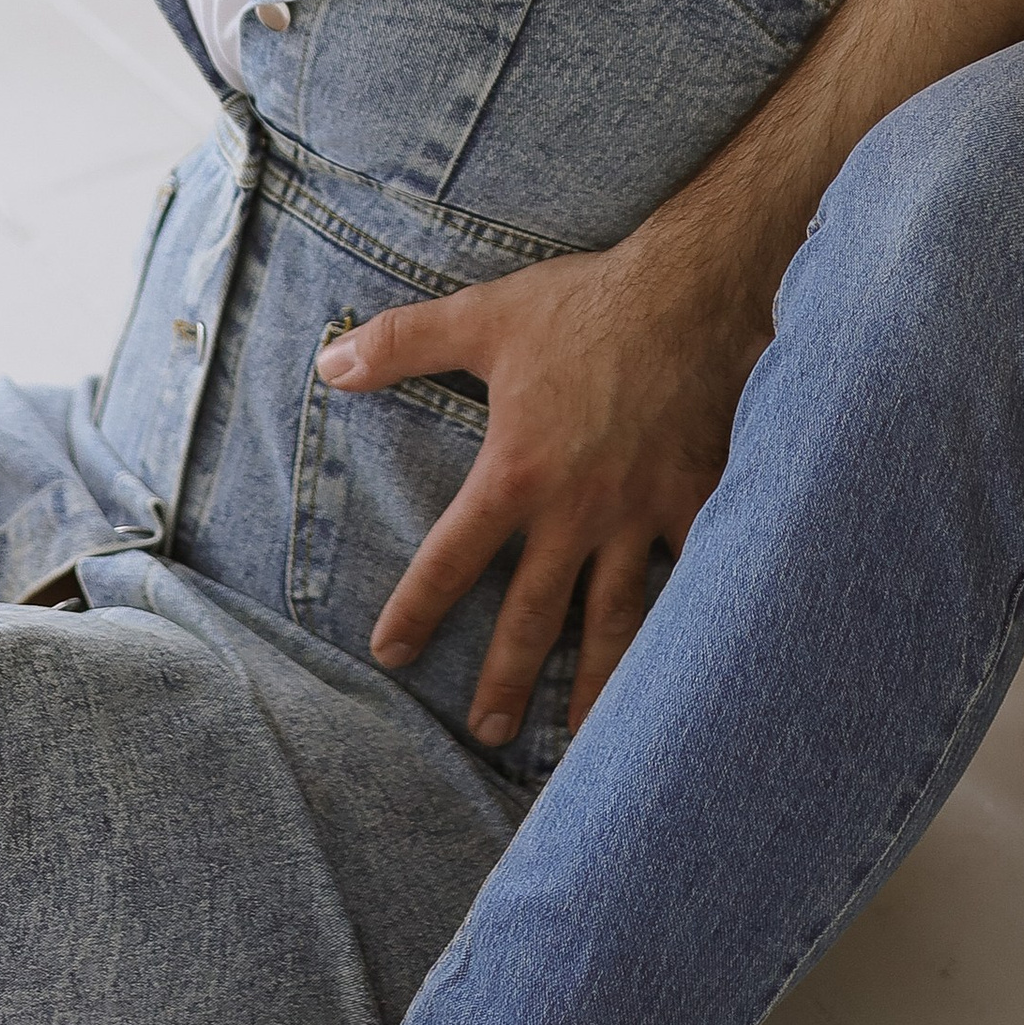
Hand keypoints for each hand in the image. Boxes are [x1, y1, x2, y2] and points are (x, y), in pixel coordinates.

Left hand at [312, 214, 763, 740]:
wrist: (689, 288)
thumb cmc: (583, 303)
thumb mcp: (482, 315)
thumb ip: (401, 344)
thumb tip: (327, 366)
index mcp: (517, 472)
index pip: (453, 558)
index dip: (417, 608)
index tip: (389, 652)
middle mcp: (577, 509)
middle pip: (533, 613)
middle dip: (506, 677)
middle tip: (486, 730)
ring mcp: (639, 513)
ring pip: (614, 617)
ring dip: (592, 682)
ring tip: (577, 735)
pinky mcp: (696, 500)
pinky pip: (691, 578)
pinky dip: (688, 627)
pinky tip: (683, 669)